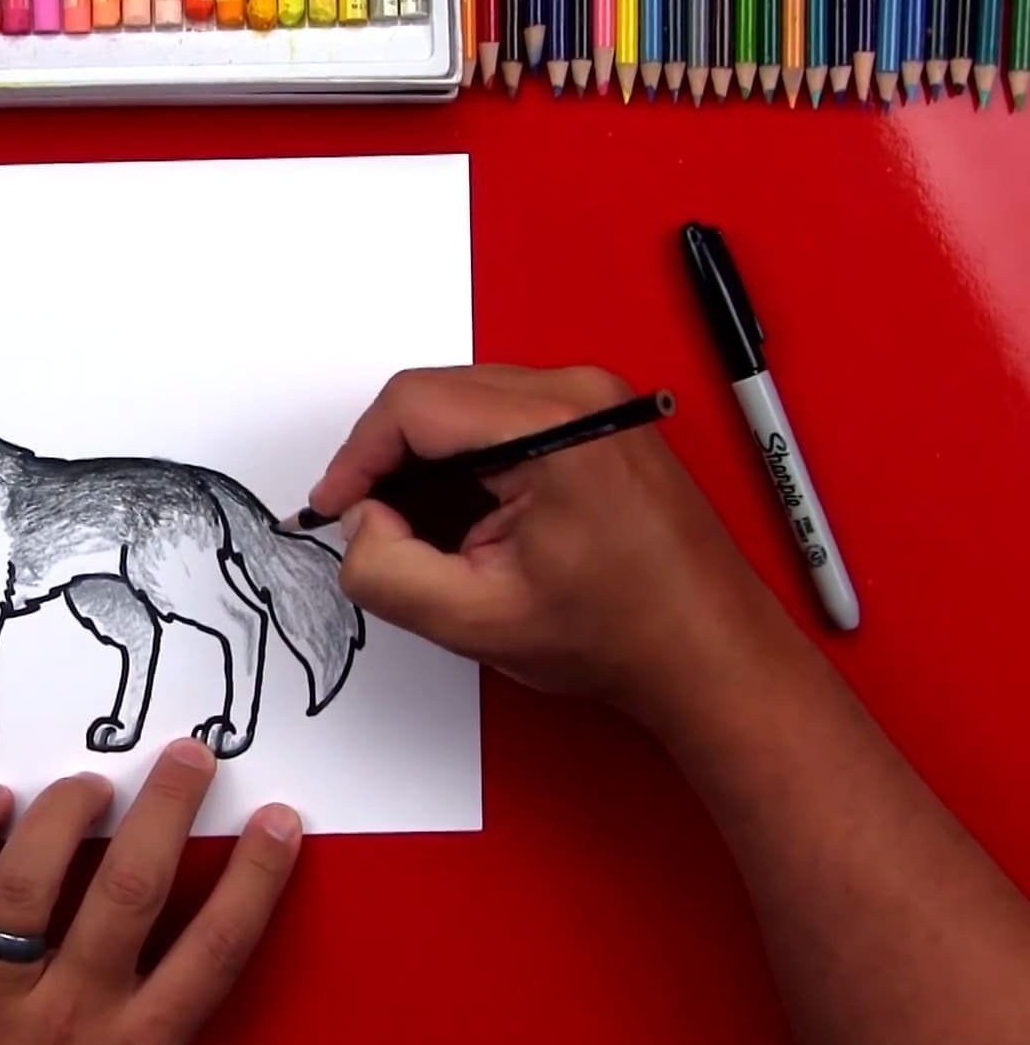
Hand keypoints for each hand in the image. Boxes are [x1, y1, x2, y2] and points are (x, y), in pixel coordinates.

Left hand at [0, 739, 301, 1044]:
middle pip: (130, 889)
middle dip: (167, 810)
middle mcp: (67, 1017)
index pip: (215, 950)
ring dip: (66, 812)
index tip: (278, 822)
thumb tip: (204, 979)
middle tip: (189, 755)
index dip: (255, 879)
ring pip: (29, 879)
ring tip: (94, 782)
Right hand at [312, 365, 808, 722]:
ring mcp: (596, 402)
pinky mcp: (599, 422)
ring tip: (422, 539)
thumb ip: (387, 572)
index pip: (413, 405)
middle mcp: (579, 392)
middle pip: (437, 398)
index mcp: (555, 424)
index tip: (333, 509)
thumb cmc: (622, 635)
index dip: (355, 457)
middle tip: (368, 531)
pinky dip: (464, 468)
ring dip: (425, 467)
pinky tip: (466, 526)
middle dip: (387, 463)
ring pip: (464, 410)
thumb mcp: (476, 620)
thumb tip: (360, 526)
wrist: (710, 652)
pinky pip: (501, 424)